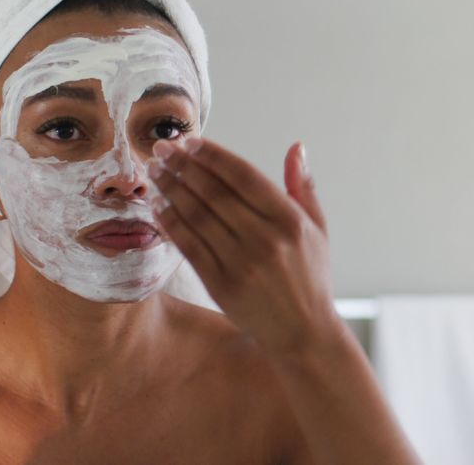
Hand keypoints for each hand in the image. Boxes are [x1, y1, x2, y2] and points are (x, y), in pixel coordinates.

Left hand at [149, 138, 341, 355]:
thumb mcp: (318, 229)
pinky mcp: (222, 285)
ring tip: (155, 172)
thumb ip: (303, 187)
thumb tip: (297, 147)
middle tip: (162, 149)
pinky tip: (158, 207)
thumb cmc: (310, 276)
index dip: (214, 156)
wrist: (303, 331)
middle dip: (184, 166)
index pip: (244, 177)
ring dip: (171, 190)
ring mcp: (242, 263)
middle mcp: (266, 239)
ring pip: (198, 217)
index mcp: (290, 221)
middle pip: (215, 193)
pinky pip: (189, 247)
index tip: (191, 141)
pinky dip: (171, 223)